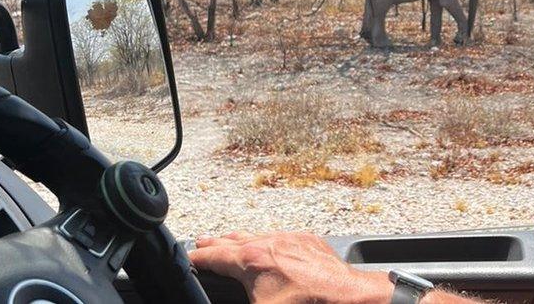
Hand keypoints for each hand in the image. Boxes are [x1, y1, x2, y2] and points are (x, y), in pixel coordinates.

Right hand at [188, 231, 393, 303]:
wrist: (347, 297)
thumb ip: (237, 302)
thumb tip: (226, 301)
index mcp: (251, 262)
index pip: (213, 257)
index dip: (196, 258)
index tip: (186, 258)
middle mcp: (268, 243)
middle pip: (232, 241)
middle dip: (215, 244)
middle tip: (202, 244)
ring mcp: (289, 239)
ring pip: (256, 235)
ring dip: (240, 240)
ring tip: (228, 241)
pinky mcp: (308, 241)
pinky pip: (280, 237)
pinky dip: (267, 241)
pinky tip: (267, 246)